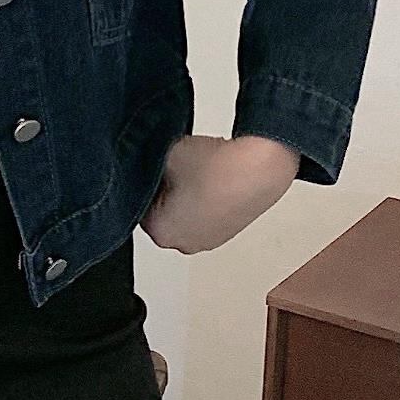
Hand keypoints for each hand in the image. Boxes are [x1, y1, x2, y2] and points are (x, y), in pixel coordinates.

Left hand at [140, 134, 300, 253]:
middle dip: (163, 191)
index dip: (146, 181)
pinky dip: (203, 200)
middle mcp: (183, 244)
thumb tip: (142, 165)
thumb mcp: (164, 155)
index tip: (156, 167)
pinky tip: (211, 180)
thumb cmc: (218, 166)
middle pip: (159, 213)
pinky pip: (203, 215)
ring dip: (184, 196)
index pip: (138, 204)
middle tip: (177, 169)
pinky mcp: (226, 232)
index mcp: (161, 232)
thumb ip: (145, 164)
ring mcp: (207, 241)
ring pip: (182, 214)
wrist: (261, 166)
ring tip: (198, 173)